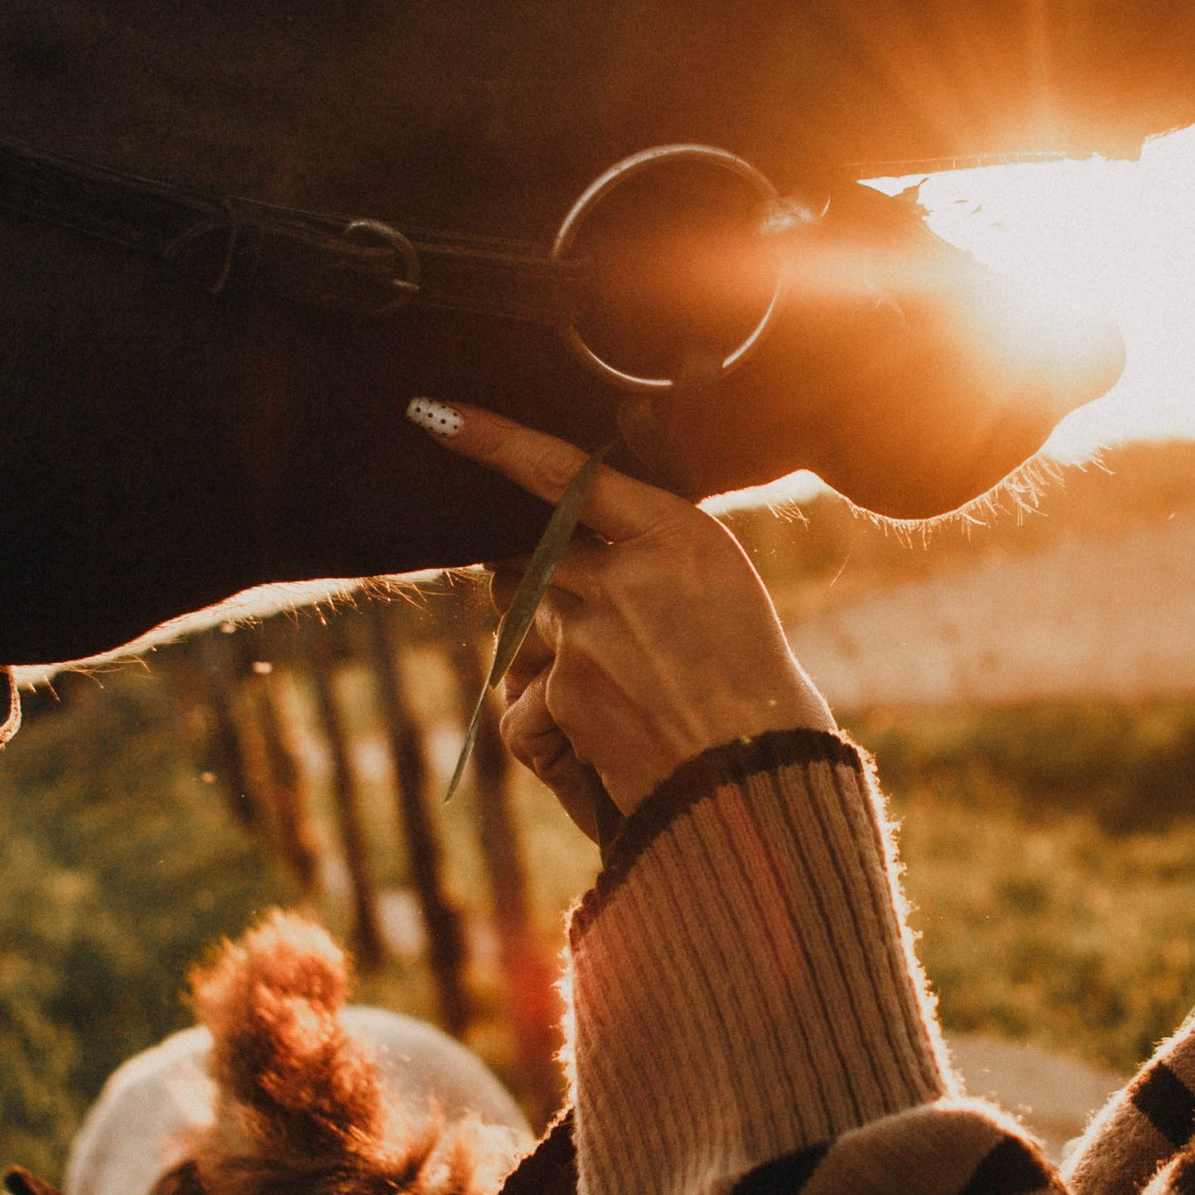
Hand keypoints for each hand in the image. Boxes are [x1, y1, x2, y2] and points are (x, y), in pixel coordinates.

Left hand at [413, 402, 837, 835]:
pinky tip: (603, 739)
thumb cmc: (749, 681)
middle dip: (535, 584)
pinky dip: (553, 719)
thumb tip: (562, 542)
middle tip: (594, 627)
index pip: (568, 475)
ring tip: (621, 689)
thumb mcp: (721, 588)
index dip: (494, 441)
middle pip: (527, 557)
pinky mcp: (569, 694)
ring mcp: (592, 633)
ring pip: (522, 624)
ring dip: (547, 650)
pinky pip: (526, 696)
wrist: (761, 780)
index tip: (434, 414)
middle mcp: (630, 574)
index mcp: (681, 534)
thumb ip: (647, 552)